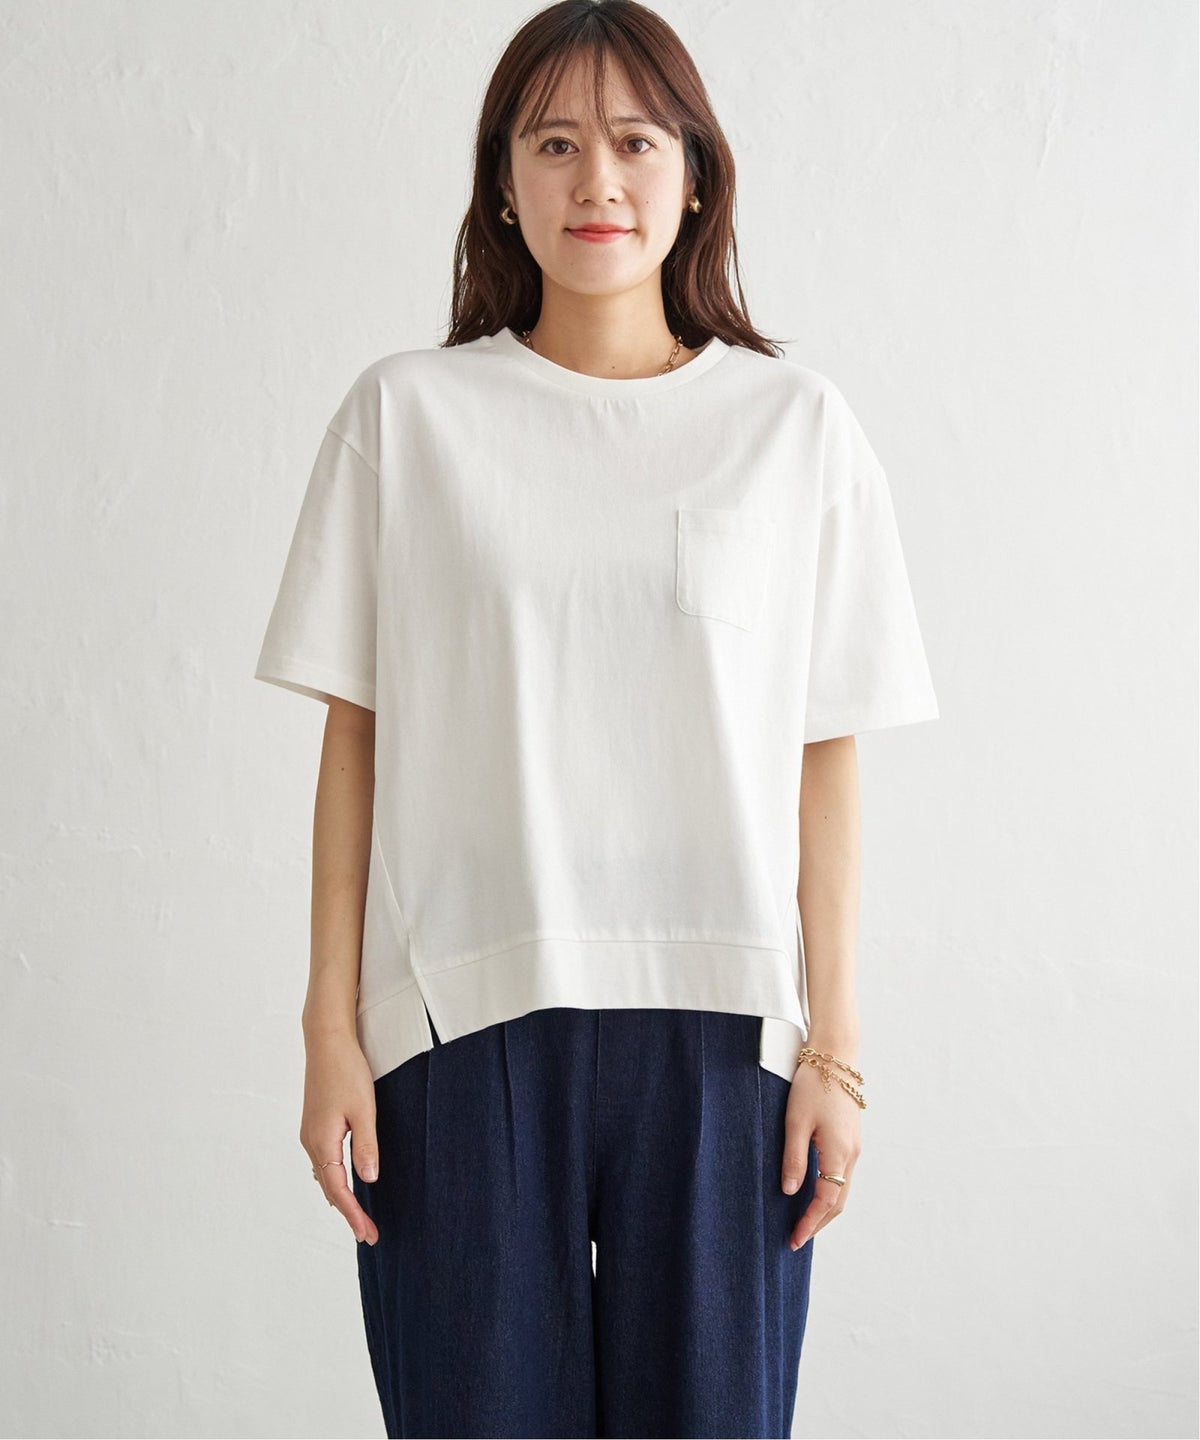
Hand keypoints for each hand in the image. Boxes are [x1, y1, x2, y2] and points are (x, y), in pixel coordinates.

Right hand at [300, 1030, 380, 1245]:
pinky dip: (334, 1179)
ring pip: (324, 1176)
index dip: (353, 1214)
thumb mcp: (364, 1109)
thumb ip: (366, 1145)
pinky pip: (323, 1162)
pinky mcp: (314, 1125)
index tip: (368, 1234)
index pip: (338, 1190)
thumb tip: (367, 1180)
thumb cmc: (347, 1071)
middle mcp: (311, 1142)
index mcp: (322, 1141)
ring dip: (340, 1197)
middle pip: (329, 1188)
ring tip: (359, 1216)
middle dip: (348, 1212)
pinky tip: (345, 1182)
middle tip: (369, 1233)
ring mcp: (310, 1133)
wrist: (326, 1042)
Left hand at [780, 1056, 860, 1249]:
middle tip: (797, 1238)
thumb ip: (794, 1158)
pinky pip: (843, 1175)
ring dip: (825, 1209)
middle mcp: (851, 1154)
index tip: (795, 1239)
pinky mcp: (850, 1138)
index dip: (810, 1222)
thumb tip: (791, 1192)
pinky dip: (830, 1191)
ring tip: (804, 1222)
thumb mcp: (795, 1121)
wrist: (835, 1056)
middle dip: (818, 1222)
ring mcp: (854, 1147)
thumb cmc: (813, 1085)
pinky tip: (815, 1192)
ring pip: (843, 1189)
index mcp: (839, 1153)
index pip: (826, 1200)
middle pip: (838, 1201)